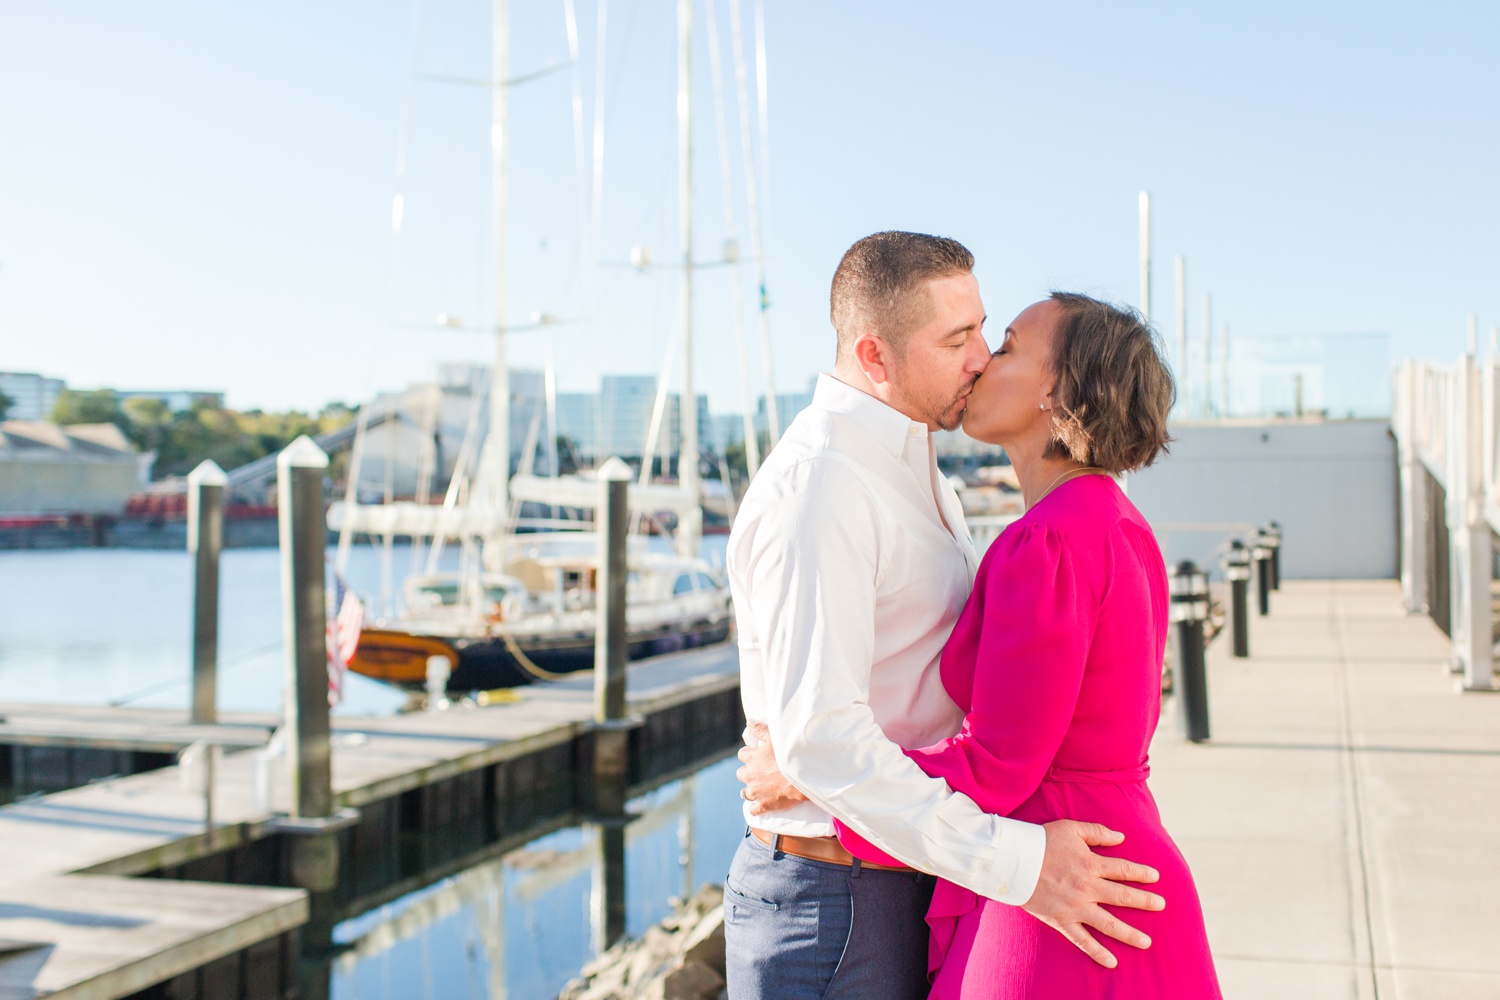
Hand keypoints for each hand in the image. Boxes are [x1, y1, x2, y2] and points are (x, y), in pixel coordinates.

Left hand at [736, 722, 808, 814]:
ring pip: (744, 792)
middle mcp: (750, 775)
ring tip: (762, 788)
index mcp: (751, 758)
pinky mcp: (763, 805)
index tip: (757, 756)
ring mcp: (755, 792)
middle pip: (741, 774)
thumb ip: (760, 729)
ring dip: (751, 790)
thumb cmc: (789, 756)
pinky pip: (753, 810)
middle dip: (748, 772)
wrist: (801, 778)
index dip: (749, 755)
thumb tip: (749, 722)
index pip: (742, 754)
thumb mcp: (774, 738)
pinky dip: (756, 807)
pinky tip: (762, 805)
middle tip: (760, 772)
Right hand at [1023, 820, 1165, 968]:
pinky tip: (1112, 962)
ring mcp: (1075, 906)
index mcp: (1090, 864)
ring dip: (1129, 933)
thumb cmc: (1042, 841)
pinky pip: (1082, 940)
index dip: (1141, 873)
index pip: (1123, 869)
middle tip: (1161, 905)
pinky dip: (1097, 952)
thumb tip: (1121, 838)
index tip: (1156, 877)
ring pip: (1108, 923)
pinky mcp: (1061, 920)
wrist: (1013, 860)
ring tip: (1146, 942)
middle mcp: (1087, 887)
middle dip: (1144, 901)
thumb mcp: (1071, 828)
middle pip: (1122, 896)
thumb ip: (1098, 832)